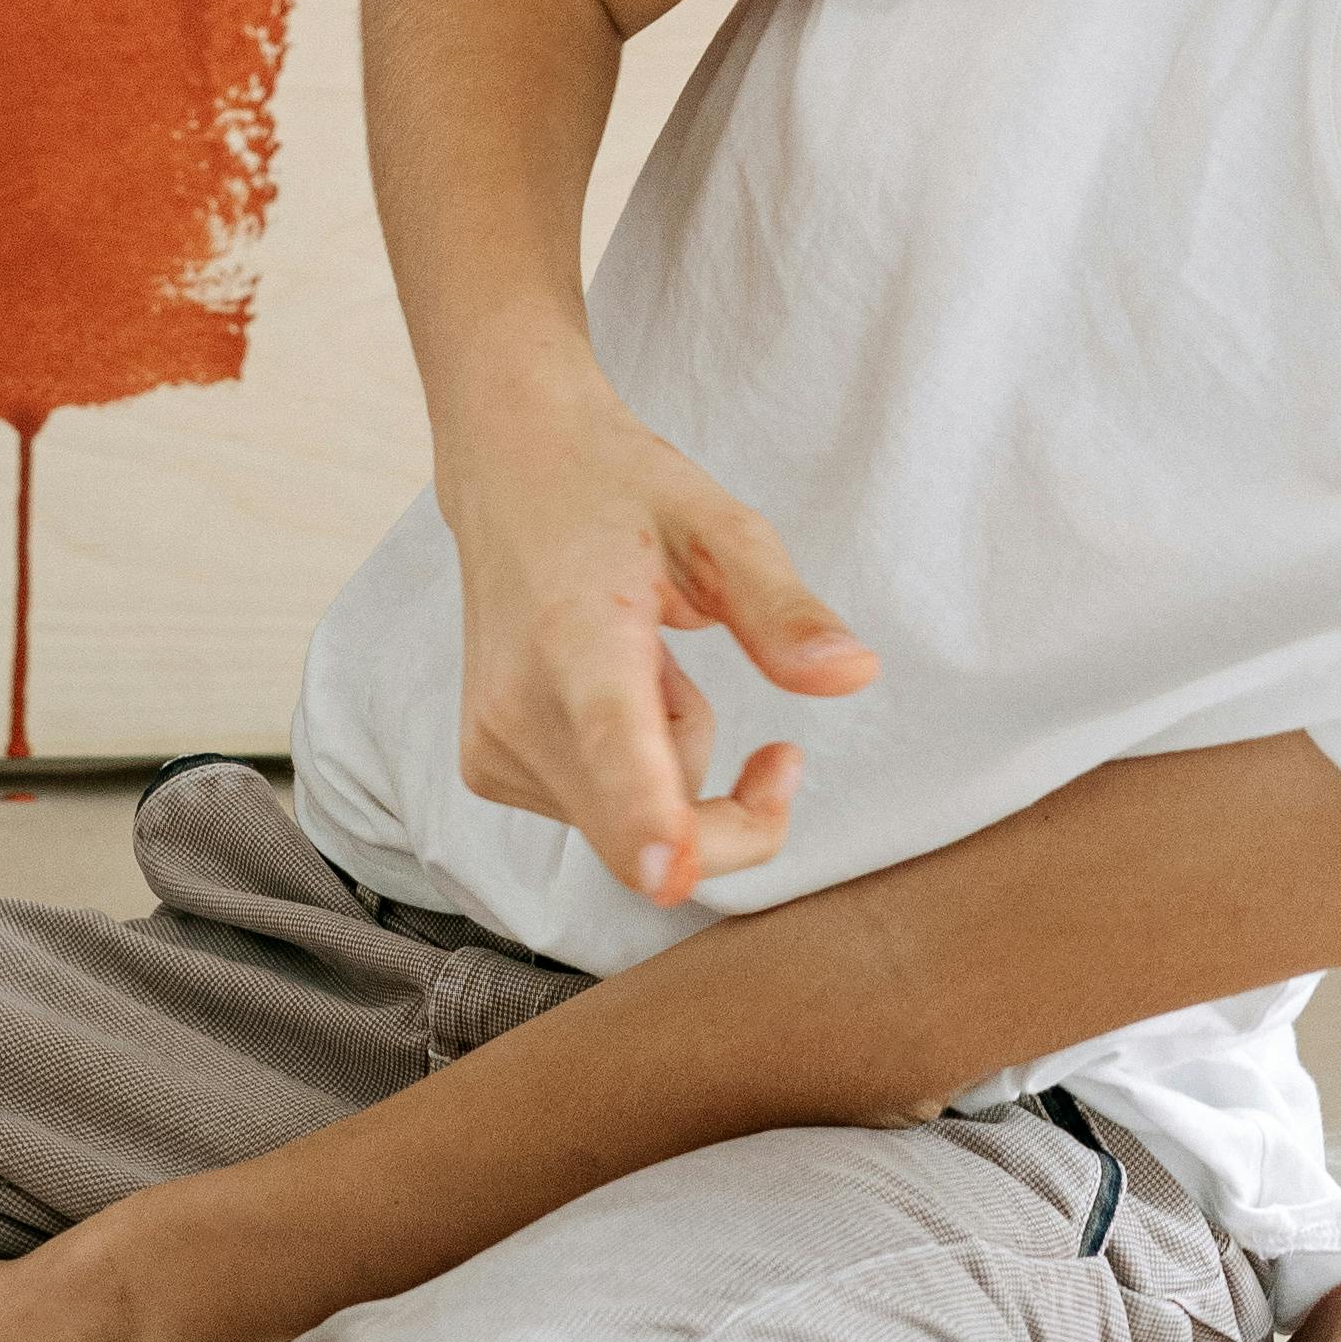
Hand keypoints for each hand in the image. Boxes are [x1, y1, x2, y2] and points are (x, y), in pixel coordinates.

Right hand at [439, 381, 875, 904]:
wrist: (511, 470)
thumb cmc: (618, 492)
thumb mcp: (718, 527)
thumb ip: (783, 609)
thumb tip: (855, 675)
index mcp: (579, 633)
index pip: (611, 737)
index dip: (646, 815)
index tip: (671, 871)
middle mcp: (518, 703)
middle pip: (648, 836)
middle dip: (729, 811)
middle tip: (780, 756)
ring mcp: (492, 745)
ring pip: (633, 829)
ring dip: (672, 766)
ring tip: (645, 659)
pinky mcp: (485, 770)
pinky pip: (601, 815)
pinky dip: (630, 769)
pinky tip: (608, 686)